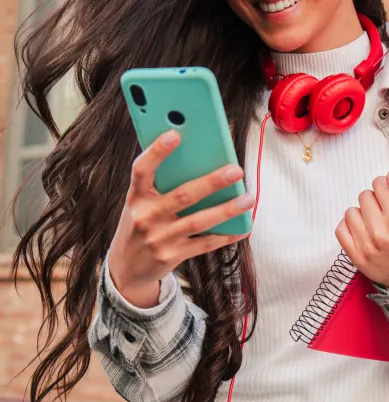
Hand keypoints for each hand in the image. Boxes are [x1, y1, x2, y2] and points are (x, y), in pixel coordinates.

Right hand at [108, 130, 253, 307]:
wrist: (127, 267)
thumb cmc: (141, 223)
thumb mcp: (141, 203)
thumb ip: (161, 184)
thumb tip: (200, 160)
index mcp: (136, 197)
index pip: (141, 170)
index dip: (156, 152)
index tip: (175, 134)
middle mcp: (145, 217)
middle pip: (182, 196)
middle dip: (211, 182)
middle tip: (236, 170)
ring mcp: (158, 239)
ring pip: (198, 221)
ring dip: (226, 210)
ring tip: (248, 199)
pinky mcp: (171, 256)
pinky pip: (204, 244)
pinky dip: (225, 236)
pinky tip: (242, 227)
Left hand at [335, 173, 388, 294]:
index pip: (380, 184)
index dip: (387, 188)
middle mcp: (381, 232)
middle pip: (364, 196)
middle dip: (375, 200)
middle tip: (386, 213)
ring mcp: (367, 246)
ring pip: (351, 211)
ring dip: (362, 214)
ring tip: (375, 223)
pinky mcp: (356, 257)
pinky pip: (340, 229)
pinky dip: (349, 227)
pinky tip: (363, 231)